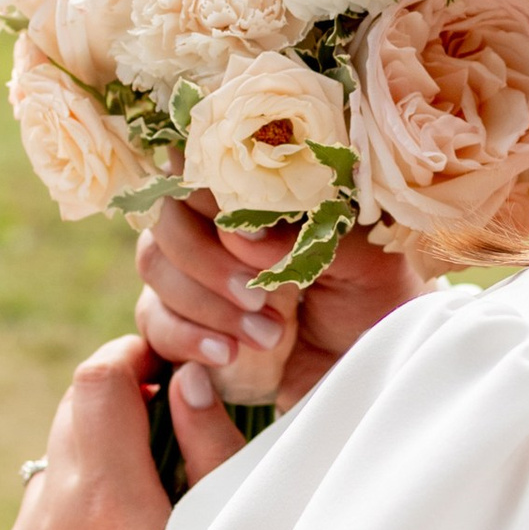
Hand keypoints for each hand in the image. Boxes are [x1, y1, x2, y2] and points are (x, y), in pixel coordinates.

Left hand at [0, 336, 244, 529]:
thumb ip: (209, 447)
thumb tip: (188, 378)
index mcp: (107, 501)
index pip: (98, 381)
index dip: (133, 357)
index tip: (167, 365)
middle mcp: (51, 517)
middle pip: (74, 411)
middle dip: (119, 403)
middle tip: (168, 420)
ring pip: (56, 461)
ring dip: (96, 456)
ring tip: (146, 493)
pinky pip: (41, 513)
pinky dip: (76, 506)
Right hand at [135, 196, 423, 406]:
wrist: (373, 368)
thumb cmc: (375, 296)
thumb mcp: (366, 260)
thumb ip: (309, 239)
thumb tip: (243, 237)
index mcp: (261, 188)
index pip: (206, 161)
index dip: (213, 191)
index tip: (248, 233)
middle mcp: (219, 220)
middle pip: (169, 211)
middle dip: (206, 257)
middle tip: (258, 296)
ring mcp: (194, 270)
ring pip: (155, 261)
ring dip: (203, 301)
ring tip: (268, 335)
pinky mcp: (184, 322)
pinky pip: (153, 320)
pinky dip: (186, 336)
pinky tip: (227, 353)